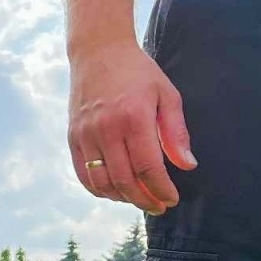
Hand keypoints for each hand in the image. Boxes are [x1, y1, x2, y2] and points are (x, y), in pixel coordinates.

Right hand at [67, 40, 194, 214]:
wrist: (98, 53)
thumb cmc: (138, 72)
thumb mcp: (167, 95)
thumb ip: (176, 132)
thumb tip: (187, 165)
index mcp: (134, 117)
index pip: (148, 167)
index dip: (161, 189)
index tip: (171, 199)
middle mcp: (106, 129)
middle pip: (125, 180)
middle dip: (144, 199)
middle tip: (158, 207)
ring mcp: (86, 134)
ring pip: (102, 182)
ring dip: (122, 198)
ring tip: (138, 199)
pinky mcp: (73, 137)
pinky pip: (84, 174)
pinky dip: (99, 189)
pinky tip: (115, 191)